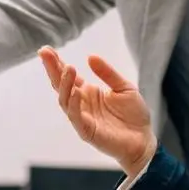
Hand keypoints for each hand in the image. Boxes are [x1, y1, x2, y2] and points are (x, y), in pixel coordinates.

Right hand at [38, 47, 155, 178]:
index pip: (68, 76)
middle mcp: (81, 104)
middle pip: (61, 85)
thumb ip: (108, 73)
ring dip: (64, 84)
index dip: (57, 63)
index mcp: (88, 92)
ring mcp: (82, 118)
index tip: (46, 50)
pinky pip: (76, 117)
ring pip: (65, 100)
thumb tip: (90, 56)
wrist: (144, 139)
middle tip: (44, 53)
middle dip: (52, 69)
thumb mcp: (124, 87)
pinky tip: (75, 92)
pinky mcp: (87, 131)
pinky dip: (74, 104)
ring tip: (68, 68)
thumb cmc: (134, 115)